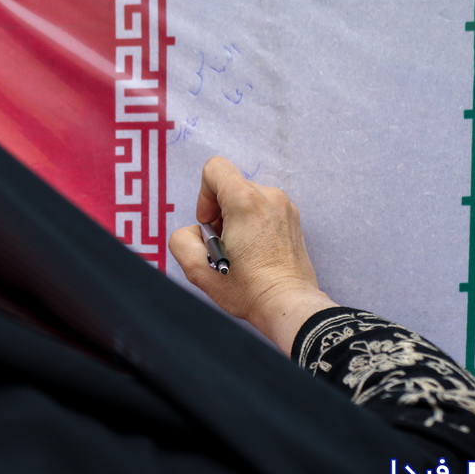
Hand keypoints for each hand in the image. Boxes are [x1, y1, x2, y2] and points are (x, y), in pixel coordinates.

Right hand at [169, 157, 337, 355]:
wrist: (288, 304)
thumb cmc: (248, 290)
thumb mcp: (198, 270)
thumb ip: (182, 240)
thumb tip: (194, 232)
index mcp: (246, 201)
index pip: (215, 169)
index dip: (203, 196)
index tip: (209, 225)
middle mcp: (269, 196)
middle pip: (230, 188)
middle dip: (219, 214)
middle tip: (225, 247)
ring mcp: (285, 207)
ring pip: (247, 200)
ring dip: (236, 221)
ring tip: (241, 252)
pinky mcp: (293, 220)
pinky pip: (263, 210)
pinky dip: (253, 226)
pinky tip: (255, 253)